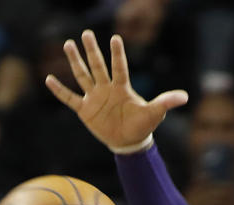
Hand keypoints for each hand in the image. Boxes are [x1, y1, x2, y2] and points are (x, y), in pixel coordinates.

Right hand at [45, 30, 186, 150]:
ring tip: (68, 44)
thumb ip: (166, 102)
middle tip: (85, 34)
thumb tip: (185, 97)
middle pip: (97, 66)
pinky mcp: (85, 110)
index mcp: (122, 87)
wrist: (129, 142)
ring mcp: (94, 97)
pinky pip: (70, 98)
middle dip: (91, 51)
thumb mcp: (154, 113)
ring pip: (82, 75)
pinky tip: (48, 79)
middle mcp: (106, 88)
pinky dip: (59, 91)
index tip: (115, 38)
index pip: (119, 68)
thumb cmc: (142, 126)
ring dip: (75, 62)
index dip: (117, 55)